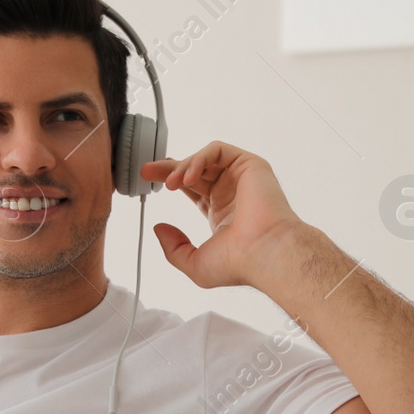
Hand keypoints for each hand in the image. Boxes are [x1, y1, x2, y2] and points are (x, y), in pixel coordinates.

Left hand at [140, 140, 308, 288]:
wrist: (264, 254)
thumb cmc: (239, 263)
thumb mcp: (195, 263)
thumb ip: (173, 249)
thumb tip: (159, 229)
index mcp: (221, 213)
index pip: (193, 188)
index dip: (171, 180)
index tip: (149, 178)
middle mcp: (232, 193)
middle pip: (195, 170)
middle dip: (169, 168)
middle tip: (148, 170)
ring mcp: (241, 178)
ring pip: (205, 159)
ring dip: (183, 166)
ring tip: (171, 183)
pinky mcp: (250, 165)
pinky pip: (218, 150)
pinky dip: (199, 158)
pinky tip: (190, 176)